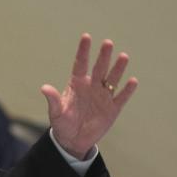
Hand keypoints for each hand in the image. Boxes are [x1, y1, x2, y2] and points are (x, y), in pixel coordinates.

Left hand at [41, 34, 137, 158]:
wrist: (73, 140)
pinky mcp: (112, 108)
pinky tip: (132, 81)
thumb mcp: (56, 113)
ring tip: (124, 56)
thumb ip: (53, 100)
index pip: (80, 64)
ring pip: (112, 79)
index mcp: (77, 83)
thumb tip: (44, 88)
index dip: (83, 51)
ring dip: (118, 69)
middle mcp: (92, 86)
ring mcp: (103, 96)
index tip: (86, 36)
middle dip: (103, 56)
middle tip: (108, 43)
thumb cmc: (63, 123)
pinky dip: (127, 90)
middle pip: (99, 68)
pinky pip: (121, 97)